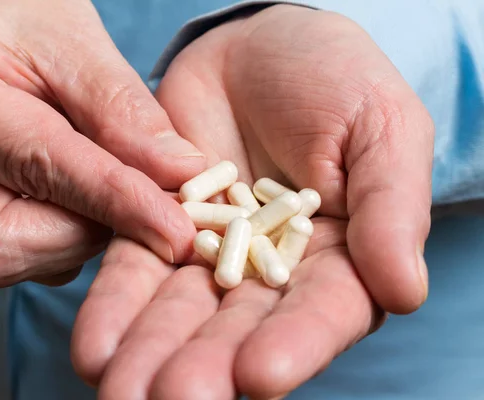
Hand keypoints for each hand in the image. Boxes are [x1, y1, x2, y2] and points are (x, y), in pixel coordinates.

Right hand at [0, 0, 205, 285]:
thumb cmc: (13, 18)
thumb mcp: (74, 43)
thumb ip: (123, 111)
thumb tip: (182, 174)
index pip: (41, 166)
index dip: (118, 202)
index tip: (176, 230)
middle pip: (8, 242)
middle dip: (89, 229)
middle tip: (138, 197)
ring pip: (12, 258)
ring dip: (79, 233)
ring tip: (102, 181)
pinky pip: (17, 256)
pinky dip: (63, 236)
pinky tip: (76, 195)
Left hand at [71, 5, 432, 398]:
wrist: (262, 48)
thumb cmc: (338, 82)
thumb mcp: (382, 131)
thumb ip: (393, 209)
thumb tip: (405, 290)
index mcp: (338, 260)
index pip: (321, 313)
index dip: (293, 344)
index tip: (259, 375)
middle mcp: (270, 272)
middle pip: (238, 328)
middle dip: (204, 366)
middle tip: (169, 398)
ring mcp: (210, 253)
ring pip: (180, 310)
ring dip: (149, 350)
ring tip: (119, 386)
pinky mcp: (158, 224)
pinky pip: (135, 265)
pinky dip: (116, 302)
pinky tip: (96, 341)